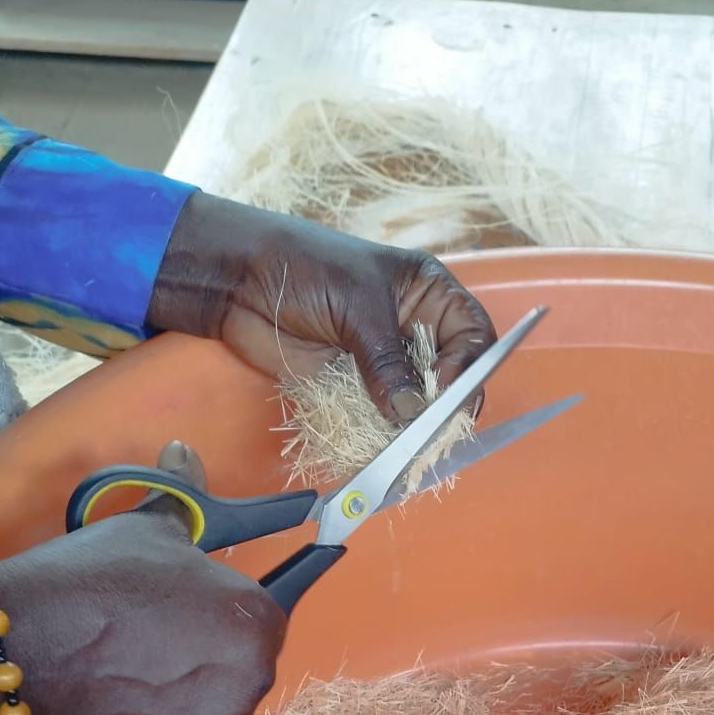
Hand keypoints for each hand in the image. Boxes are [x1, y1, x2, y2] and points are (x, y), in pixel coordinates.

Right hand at [0, 444, 284, 714]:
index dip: (238, 601)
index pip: (274, 605)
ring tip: (138, 665)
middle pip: (245, 660)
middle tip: (157, 631)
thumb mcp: (150, 526)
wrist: (29, 642)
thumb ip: (185, 495)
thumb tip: (184, 450)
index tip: (222, 607)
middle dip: (212, 646)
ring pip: (219, 703)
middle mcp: (254, 680)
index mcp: (258, 619)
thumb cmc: (97, 577)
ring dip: (192, 688)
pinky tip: (129, 697)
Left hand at [147, 193, 495, 423]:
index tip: (444, 389)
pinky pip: (384, 416)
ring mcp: (386, 360)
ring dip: (416, 426)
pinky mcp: (358, 386)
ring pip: (420, 402)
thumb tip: (413, 412)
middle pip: (453, 376)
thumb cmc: (304, 269)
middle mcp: (415, 327)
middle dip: (445, 404)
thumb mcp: (356, 307)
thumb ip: (388, 360)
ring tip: (408, 445)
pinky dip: (385, 434)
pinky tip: (383, 446)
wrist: (239, 282)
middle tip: (431, 430)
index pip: (474, 334)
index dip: (469, 365)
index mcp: (428, 292)